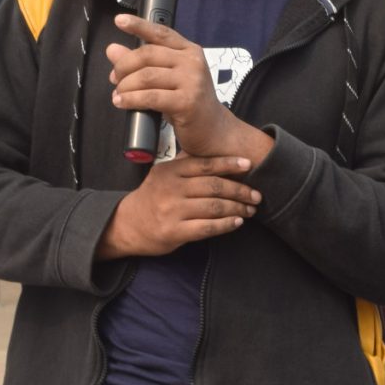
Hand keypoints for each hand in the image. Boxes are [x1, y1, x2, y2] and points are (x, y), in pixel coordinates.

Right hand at [98, 155, 261, 259]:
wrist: (127, 224)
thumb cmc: (153, 197)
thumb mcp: (163, 174)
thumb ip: (186, 164)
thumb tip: (216, 152)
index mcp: (170, 171)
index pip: (205, 164)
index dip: (229, 163)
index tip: (248, 164)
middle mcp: (171, 189)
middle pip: (214, 186)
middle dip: (240, 190)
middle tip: (256, 195)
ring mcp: (172, 211)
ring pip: (214, 207)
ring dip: (237, 208)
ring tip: (250, 209)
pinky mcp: (174, 231)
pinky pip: (207, 227)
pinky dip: (226, 225)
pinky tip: (237, 222)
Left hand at [108, 15, 270, 164]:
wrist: (213, 130)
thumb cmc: (188, 103)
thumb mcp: (166, 79)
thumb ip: (141, 63)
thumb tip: (112, 49)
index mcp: (189, 51)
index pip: (161, 33)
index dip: (139, 26)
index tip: (119, 21)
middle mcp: (192, 62)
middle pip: (148, 54)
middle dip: (124, 66)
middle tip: (114, 79)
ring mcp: (192, 81)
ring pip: (146, 76)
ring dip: (125, 85)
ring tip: (118, 94)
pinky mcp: (187, 102)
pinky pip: (150, 97)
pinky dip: (131, 99)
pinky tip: (121, 102)